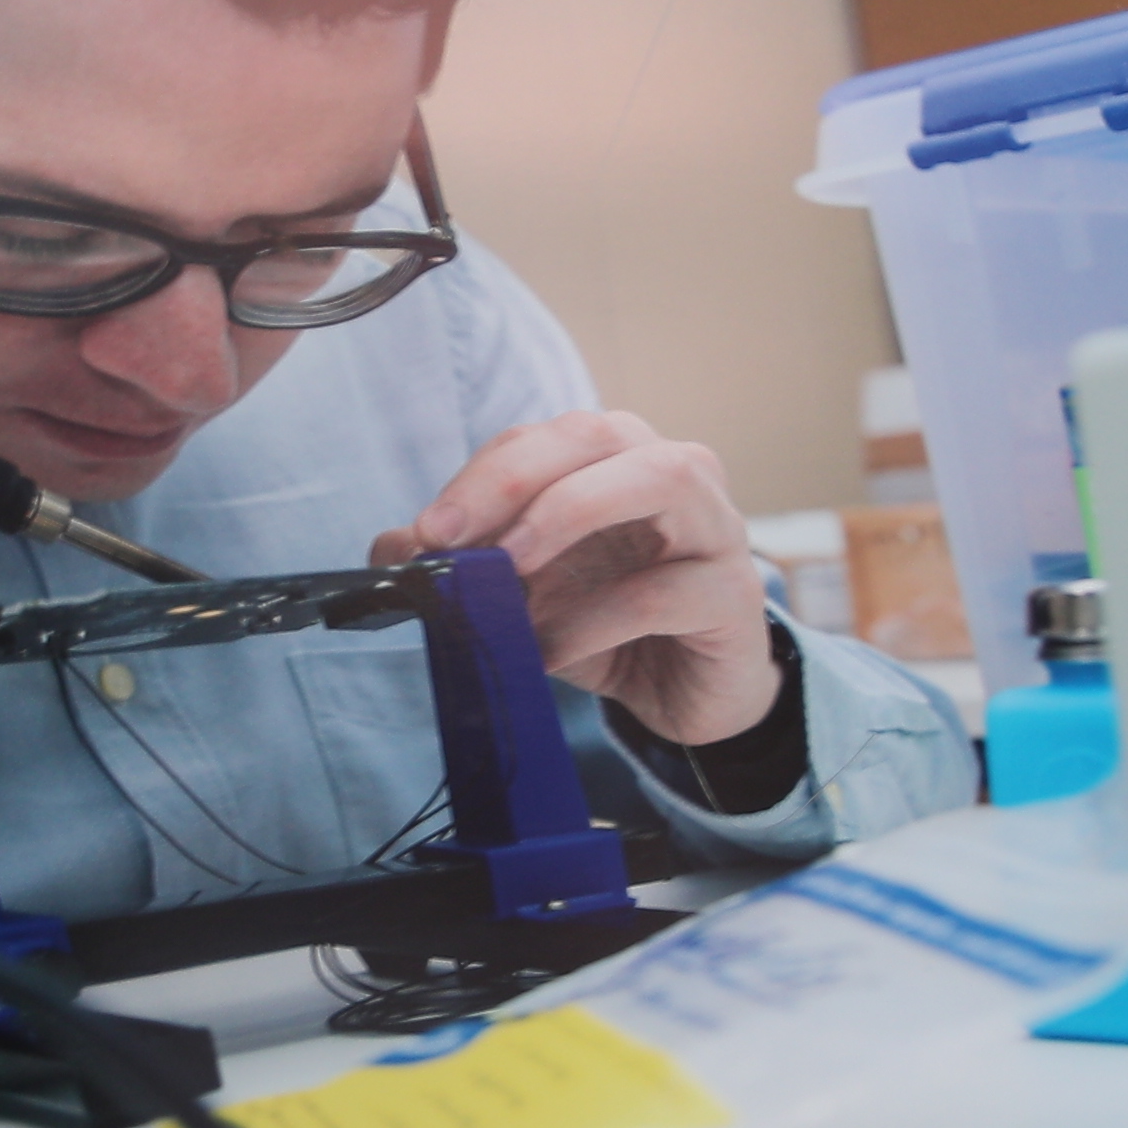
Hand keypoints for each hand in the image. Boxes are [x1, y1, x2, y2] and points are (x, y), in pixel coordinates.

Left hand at [378, 408, 784, 747]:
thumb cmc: (613, 627)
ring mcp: (719, 529)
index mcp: (620, 462)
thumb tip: (392, 547)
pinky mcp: (736, 596)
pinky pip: (665, 590)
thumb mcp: (527, 595)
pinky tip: (549, 651)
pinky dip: (594, 619)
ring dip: (570, 513)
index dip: (481, 475)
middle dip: (515, 478)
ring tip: (513, 572)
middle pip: (602, 433)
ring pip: (663, 478)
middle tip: (451, 539)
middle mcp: (678, 475)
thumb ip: (467, 563)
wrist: (690, 694)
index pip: (547, 437)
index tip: (426, 533)